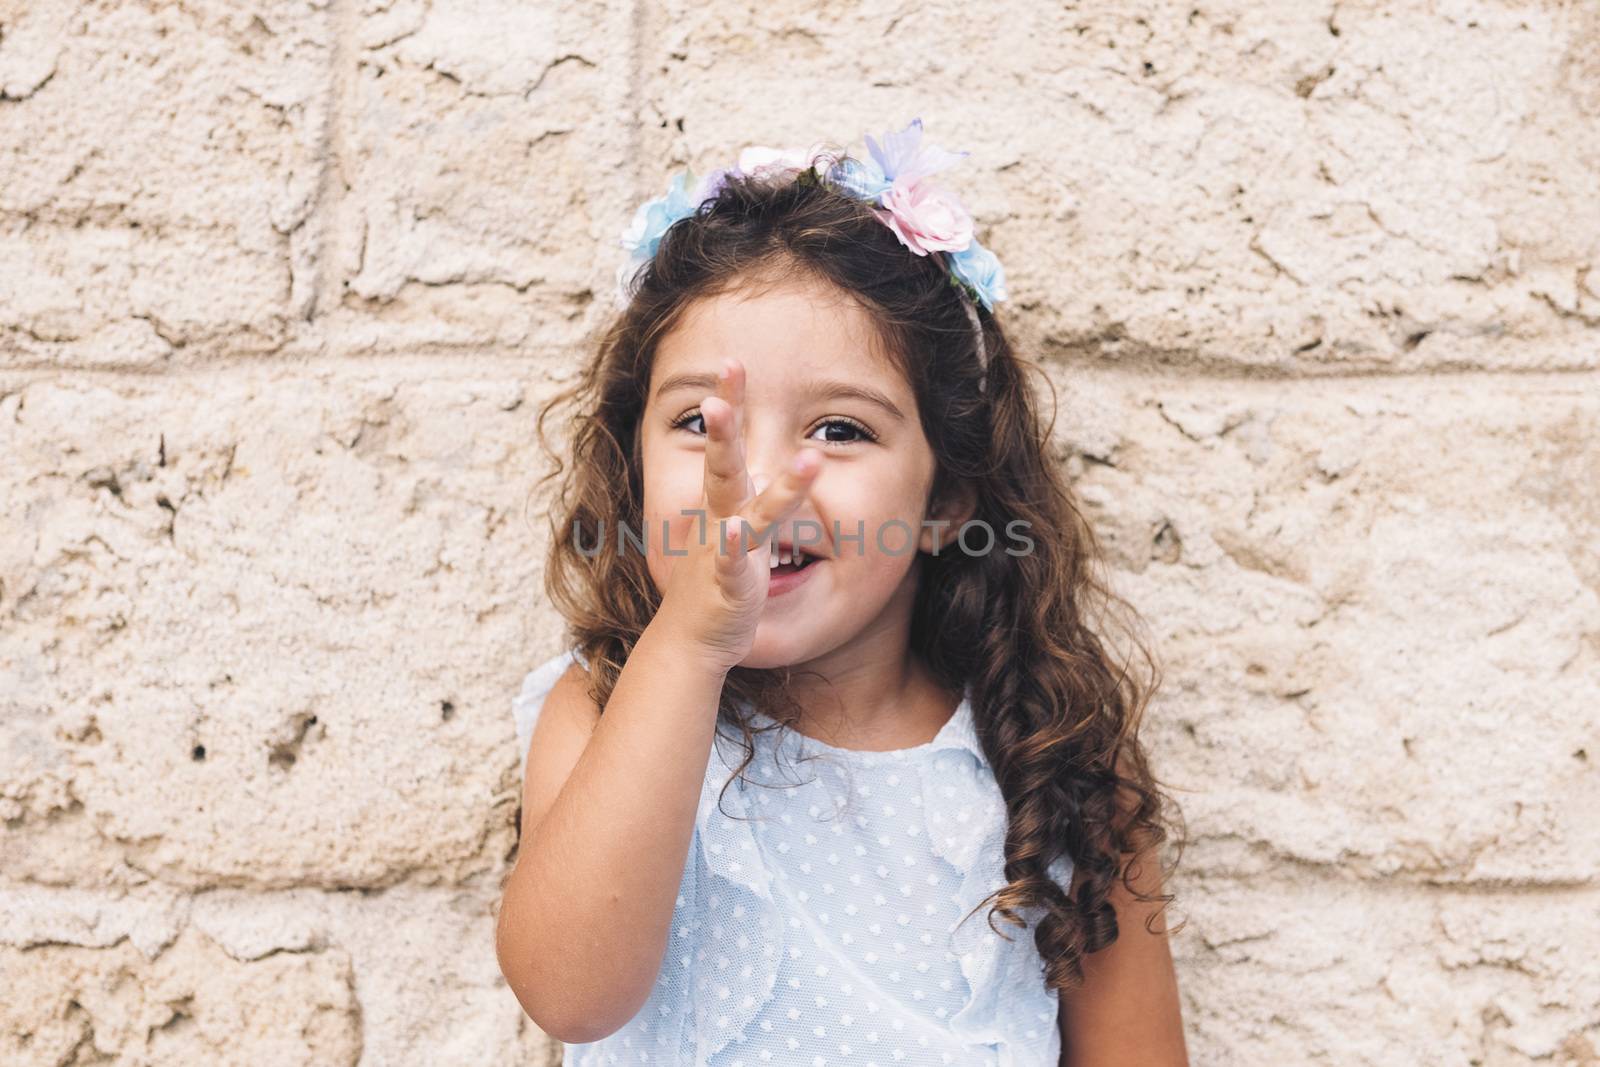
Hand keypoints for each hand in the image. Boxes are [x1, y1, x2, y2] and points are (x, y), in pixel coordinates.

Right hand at [652, 357, 821, 673]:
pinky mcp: (731, 584)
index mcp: (723, 502)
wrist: (688, 640)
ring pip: (749, 508)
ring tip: (807, 460)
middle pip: (723, 459)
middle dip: (725, 416)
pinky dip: (736, 550)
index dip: (726, 402)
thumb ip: (747, 495)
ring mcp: (724, 548)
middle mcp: (720, 516)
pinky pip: (735, 563)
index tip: (731, 360)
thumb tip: (763, 463)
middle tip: (729, 370)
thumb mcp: (733, 528)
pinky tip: (738, 534)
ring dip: (781, 486)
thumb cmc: (715, 581)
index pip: (725, 443)